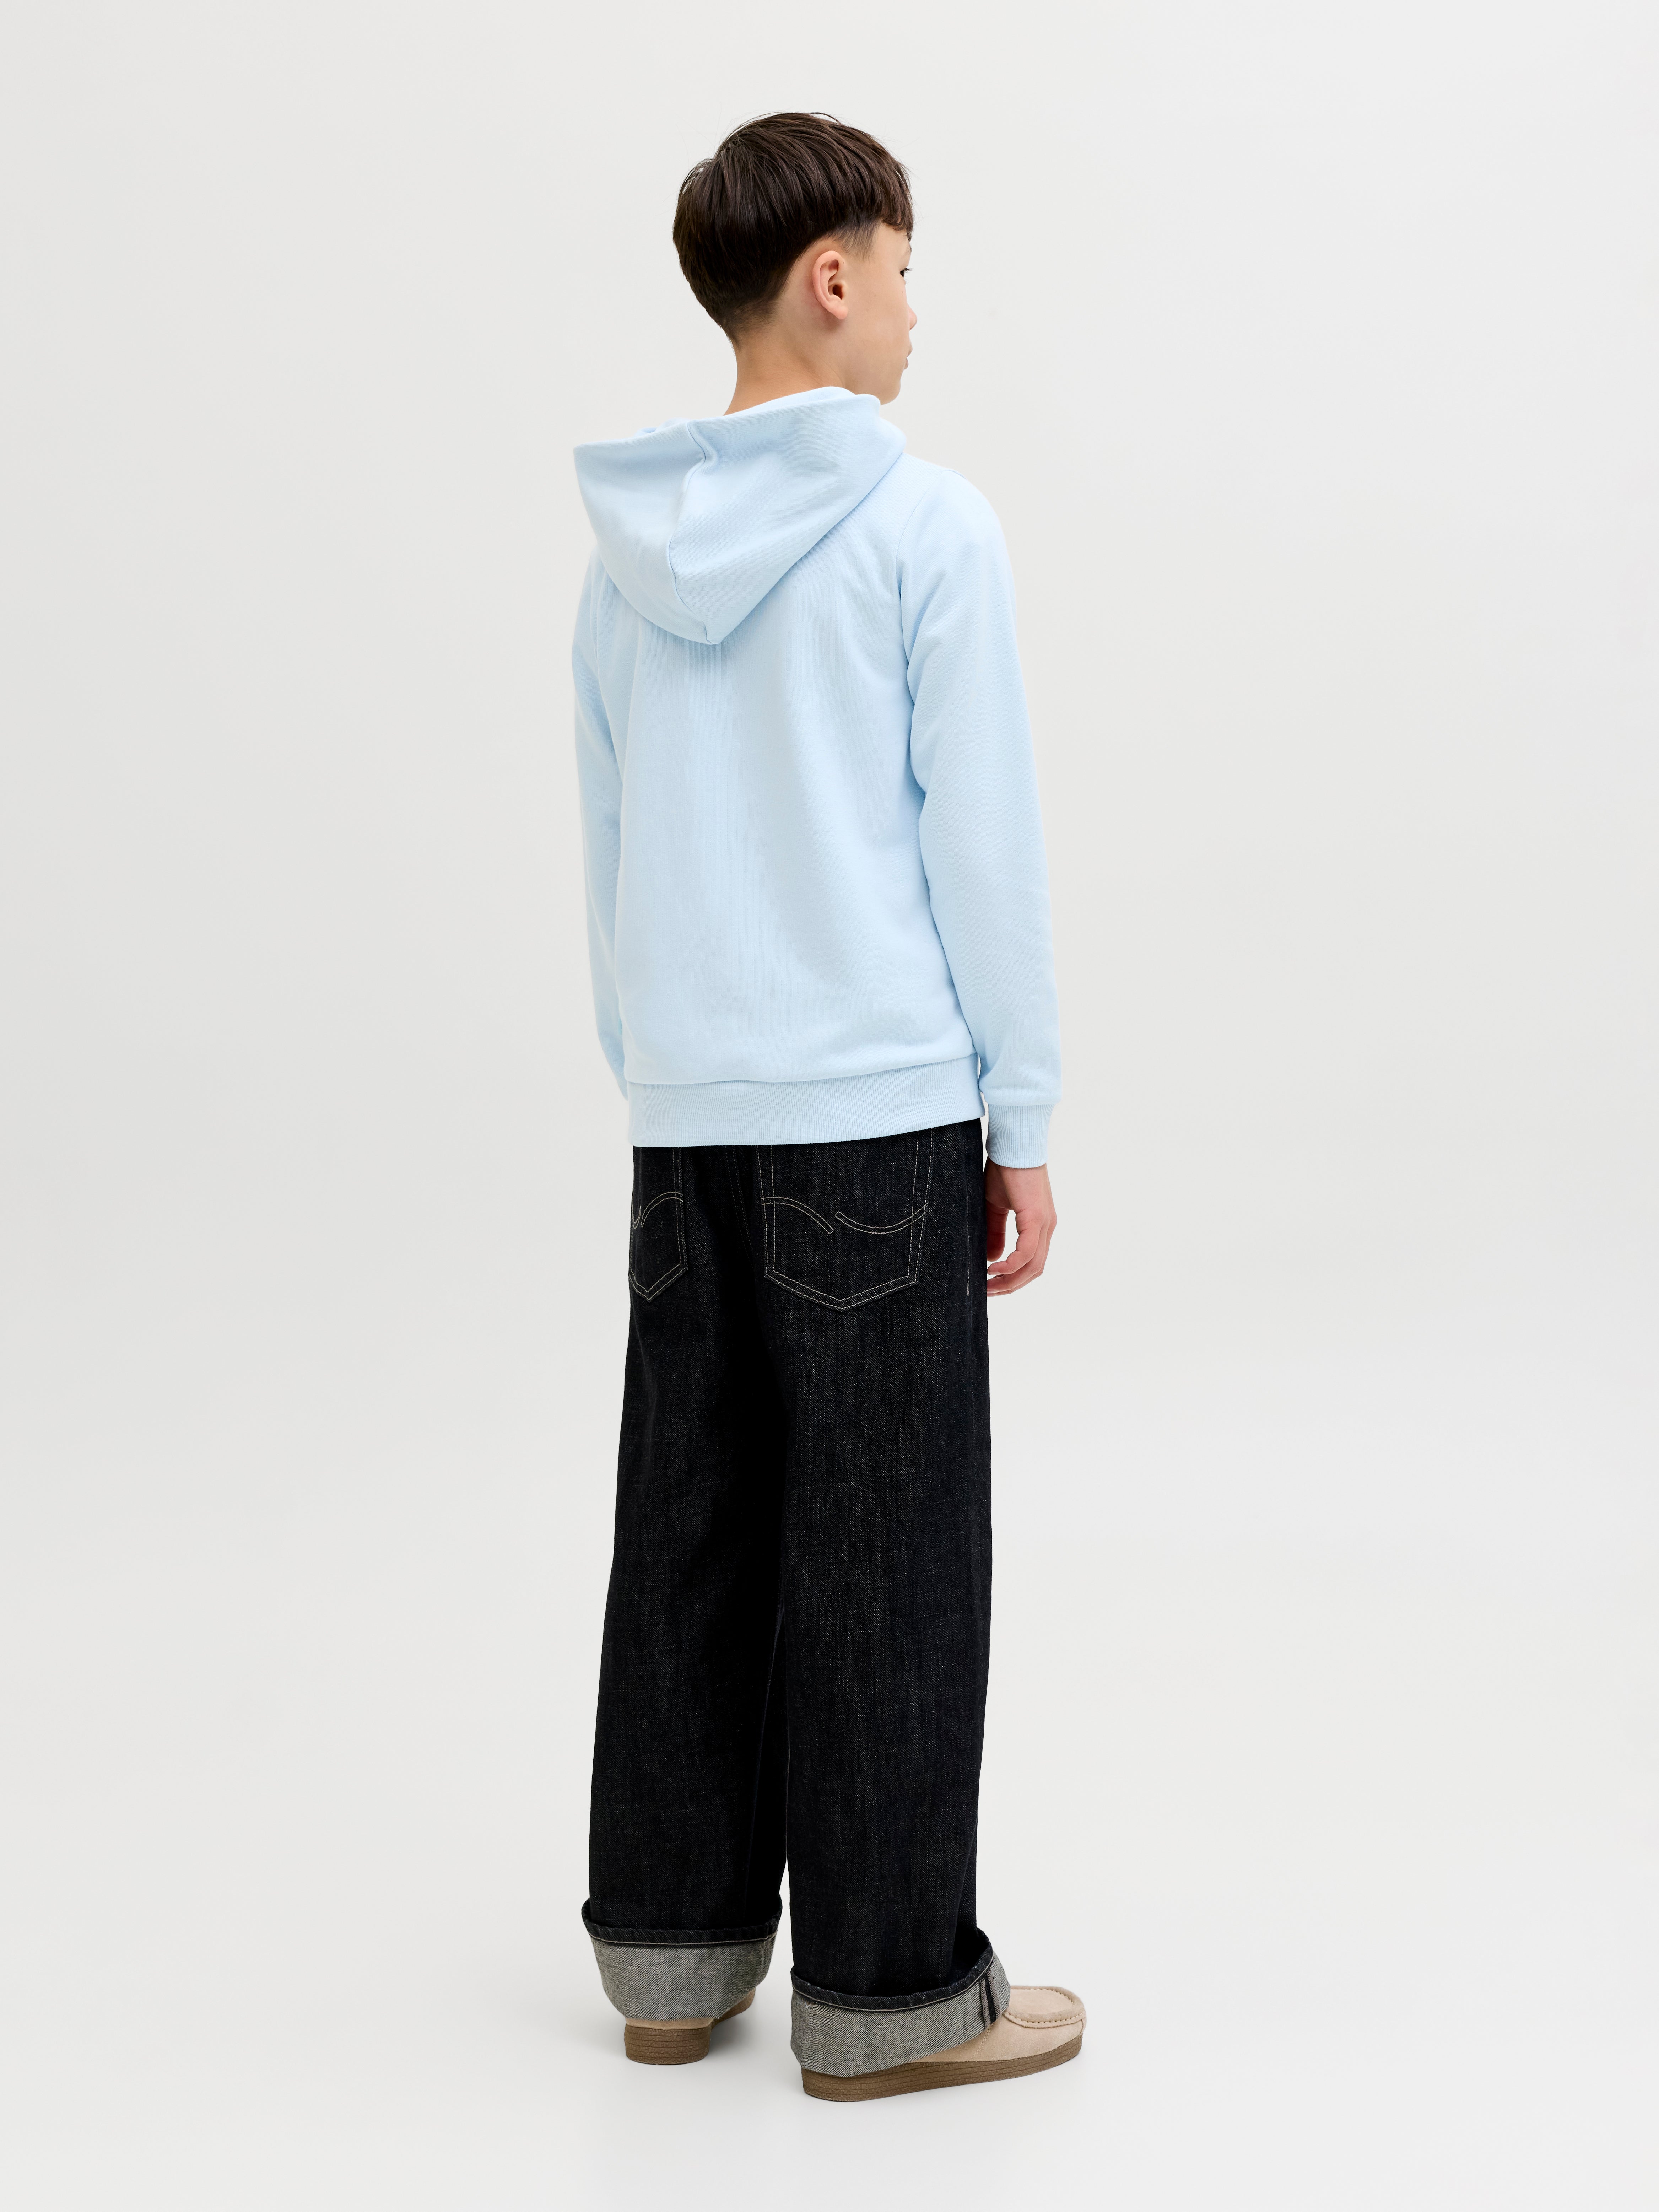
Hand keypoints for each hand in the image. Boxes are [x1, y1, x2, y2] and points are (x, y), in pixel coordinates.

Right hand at [984, 1161, 1056, 1295]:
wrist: (1014, 1145)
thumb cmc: (1005, 1170)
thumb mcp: (996, 1206)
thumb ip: (996, 1232)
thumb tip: (993, 1258)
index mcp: (1039, 1225)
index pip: (1031, 1262)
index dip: (1013, 1278)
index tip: (992, 1285)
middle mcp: (1046, 1228)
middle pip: (1033, 1270)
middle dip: (1010, 1286)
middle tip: (988, 1293)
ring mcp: (1044, 1224)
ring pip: (1032, 1266)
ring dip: (1011, 1280)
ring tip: (989, 1286)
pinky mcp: (1037, 1218)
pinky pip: (1027, 1252)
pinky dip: (1011, 1265)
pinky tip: (994, 1268)